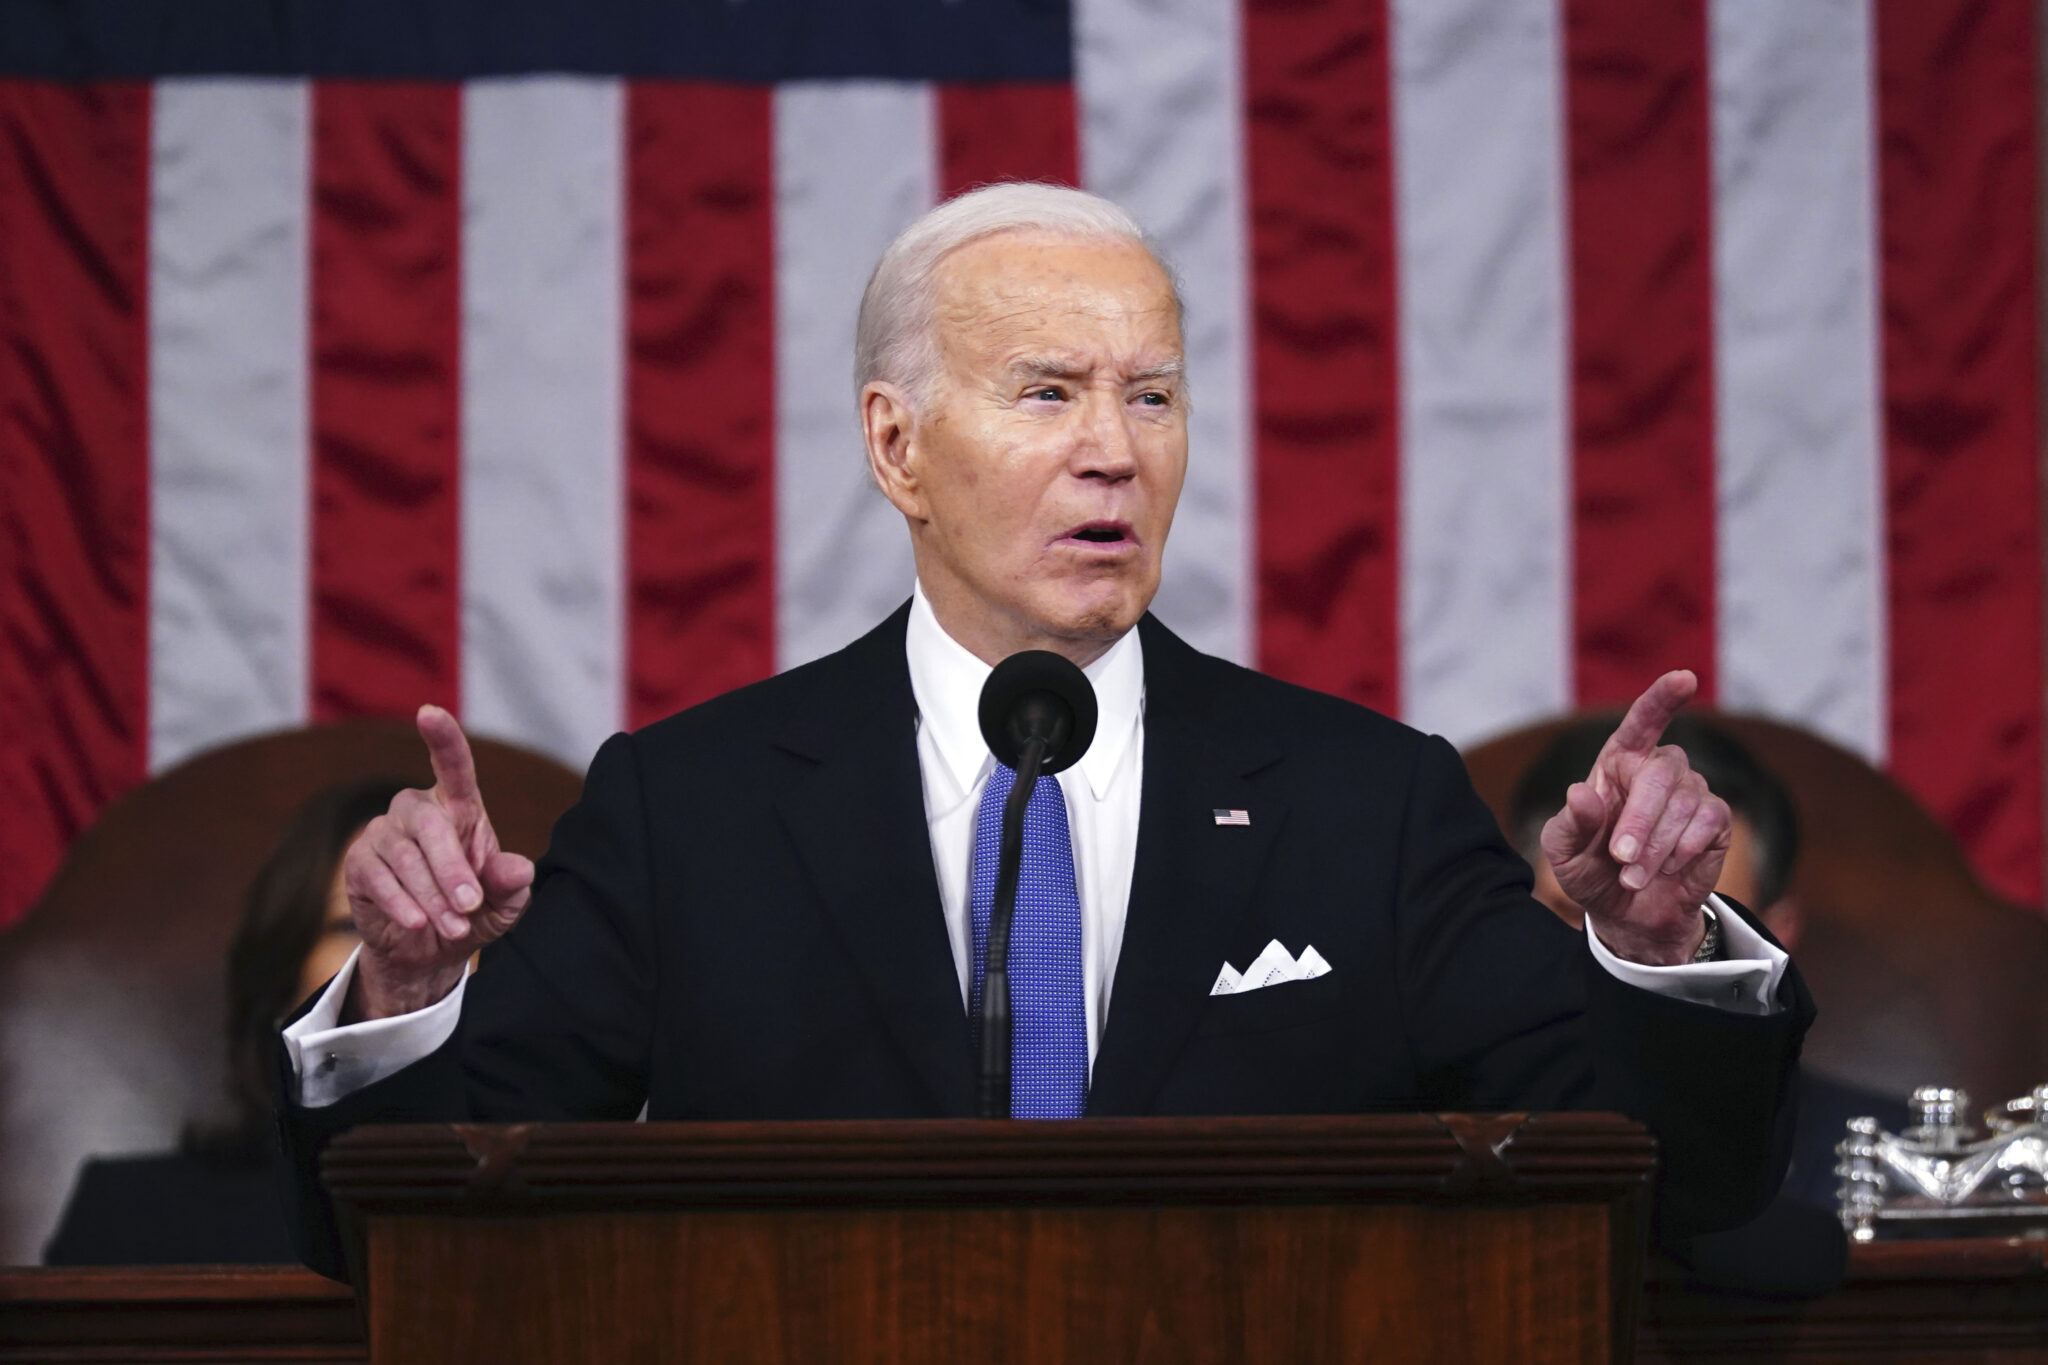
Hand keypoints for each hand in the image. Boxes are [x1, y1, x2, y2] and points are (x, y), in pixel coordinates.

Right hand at [340, 706, 534, 1019]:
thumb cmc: (472, 911)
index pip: (452, 765)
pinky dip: (402, 904)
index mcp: (458, 806)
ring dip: (432, 897)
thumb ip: (511, 885)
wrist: (429, 947)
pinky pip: (380, 879)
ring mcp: (384, 833)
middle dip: (451, 869)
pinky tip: (417, 923)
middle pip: (430, 825)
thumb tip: (520, 869)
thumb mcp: (503, 903)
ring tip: (453, 927)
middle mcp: (417, 809)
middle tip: (469, 906)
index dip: (442, 738)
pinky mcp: (359, 862)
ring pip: (406, 858)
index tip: (429, 713)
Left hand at [1538, 671, 1729, 965]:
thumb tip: (1580, 792)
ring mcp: (1690, 792)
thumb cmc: (1592, 871)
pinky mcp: (1715, 820)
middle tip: (1622, 857)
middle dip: (1640, 819)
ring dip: (1657, 846)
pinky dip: (1684, 849)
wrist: (1628, 914)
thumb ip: (1570, 824)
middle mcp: (1657, 770)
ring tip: (1635, 876)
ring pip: (1684, 802)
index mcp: (1618, 763)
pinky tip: (1669, 868)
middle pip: (1660, 773)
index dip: (1662, 698)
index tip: (1685, 679)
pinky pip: (1709, 821)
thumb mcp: (1565, 853)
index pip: (1642, 721)